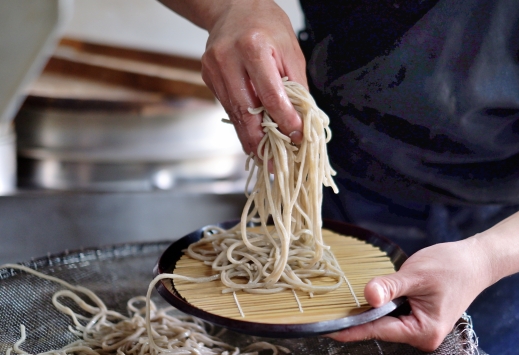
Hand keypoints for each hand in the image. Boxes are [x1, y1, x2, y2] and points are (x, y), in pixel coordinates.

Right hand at [200, 0, 306, 155]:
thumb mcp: (291, 51)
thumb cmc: (268, 27)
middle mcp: (228, 58)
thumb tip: (301, 121)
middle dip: (260, 141)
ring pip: (233, 113)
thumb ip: (296, 87)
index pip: (270, 95)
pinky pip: (227, 106)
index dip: (284, 121)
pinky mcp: (207, 76)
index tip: (296, 137)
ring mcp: (213, 68)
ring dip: (249, 138)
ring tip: (264, 157)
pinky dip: (241, 123)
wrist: (234, 7)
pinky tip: (252, 136)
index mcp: (252, 48)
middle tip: (273, 164)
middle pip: (245, 110)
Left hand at [329, 237, 491, 351]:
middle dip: (363, 314)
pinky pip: (394, 316)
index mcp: (424, 332)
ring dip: (374, 308)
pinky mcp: (419, 321)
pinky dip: (384, 305)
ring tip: (364, 292)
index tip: (327, 330)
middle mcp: (422, 337)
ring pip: (386, 321)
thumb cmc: (451, 267)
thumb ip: (390, 287)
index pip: (378, 331)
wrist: (476, 261)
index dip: (352, 328)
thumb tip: (368, 297)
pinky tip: (379, 293)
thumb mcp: (416, 274)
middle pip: (380, 328)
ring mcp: (421, 331)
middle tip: (336, 303)